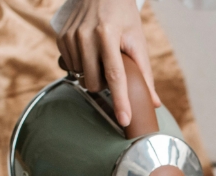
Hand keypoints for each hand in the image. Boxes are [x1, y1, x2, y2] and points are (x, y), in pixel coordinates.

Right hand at [56, 0, 161, 127]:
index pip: (115, 76)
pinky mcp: (60, 38)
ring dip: (93, 75)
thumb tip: (155, 103)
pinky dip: (82, 66)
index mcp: (107, 34)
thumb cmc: (123, 16)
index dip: (120, 101)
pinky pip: (71, 67)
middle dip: (105, 85)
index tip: (124, 120)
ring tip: (101, 57)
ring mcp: (70, 36)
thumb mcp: (138, 40)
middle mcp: (85, 35)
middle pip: (94, 83)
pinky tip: (90, 52)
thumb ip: (145, 73)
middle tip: (113, 69)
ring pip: (81, 78)